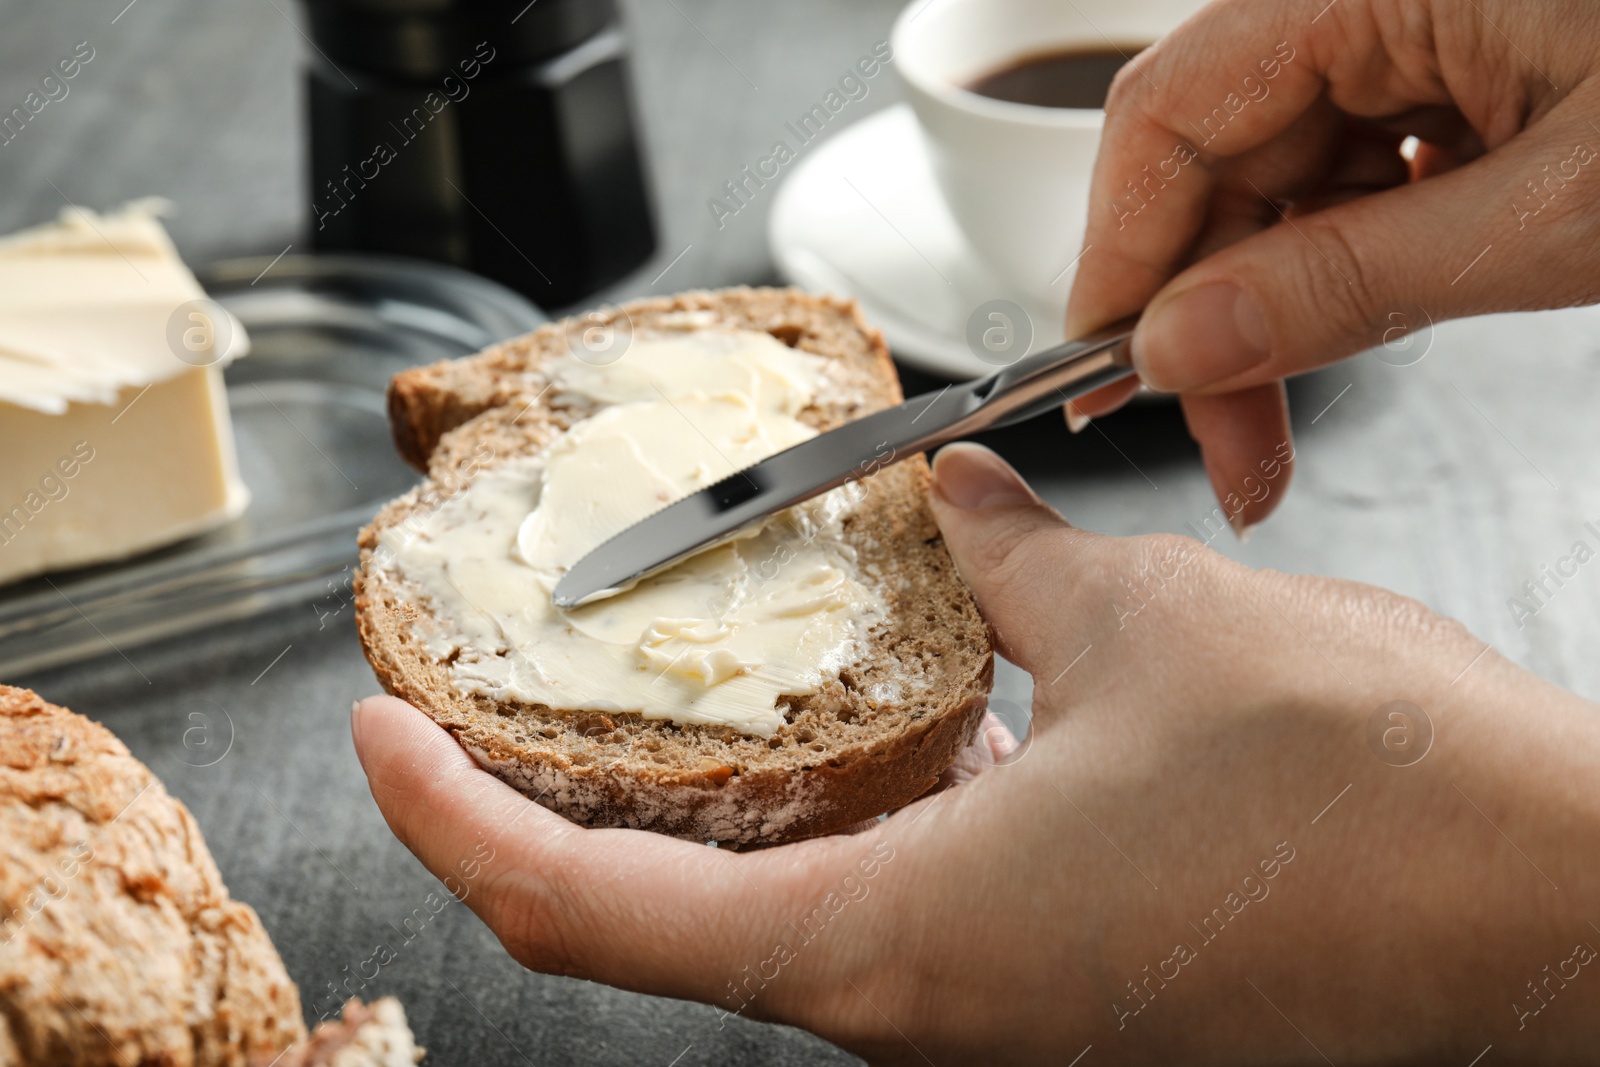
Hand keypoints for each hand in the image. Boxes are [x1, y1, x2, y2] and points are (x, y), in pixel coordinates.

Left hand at [353, 444, 1599, 1063]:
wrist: (1551, 913)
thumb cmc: (1363, 794)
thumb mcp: (1145, 627)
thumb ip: (1013, 568)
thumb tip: (957, 510)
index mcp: (892, 946)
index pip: (584, 916)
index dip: (449, 823)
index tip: (377, 734)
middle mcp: (918, 1008)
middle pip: (649, 928)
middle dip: (542, 811)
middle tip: (481, 692)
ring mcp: (987, 1011)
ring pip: (760, 919)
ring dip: (684, 811)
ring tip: (637, 685)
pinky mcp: (1053, 988)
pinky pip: (877, 907)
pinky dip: (820, 817)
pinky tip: (857, 712)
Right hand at [1065, 0, 1599, 532]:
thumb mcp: (1563, 215)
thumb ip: (1349, 281)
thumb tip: (1181, 344)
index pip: (1169, 112)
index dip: (1120, 255)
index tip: (1110, 375)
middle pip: (1215, 157)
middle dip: (1207, 314)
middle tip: (1229, 446)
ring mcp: (1415, 26)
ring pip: (1277, 178)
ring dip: (1272, 308)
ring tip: (1287, 417)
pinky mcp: (1458, 68)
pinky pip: (1352, 173)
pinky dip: (1345, 264)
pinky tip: (1367, 320)